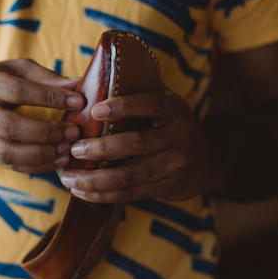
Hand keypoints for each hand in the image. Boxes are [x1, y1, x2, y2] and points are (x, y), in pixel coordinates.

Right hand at [0, 59, 84, 173]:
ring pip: (8, 152)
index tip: (78, 101)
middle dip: (45, 132)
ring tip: (68, 148)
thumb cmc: (0, 82)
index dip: (49, 97)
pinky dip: (38, 166)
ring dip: (42, 154)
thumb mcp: (18, 69)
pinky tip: (60, 160)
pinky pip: (13, 165)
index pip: (17, 91)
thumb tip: (77, 84)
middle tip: (74, 131)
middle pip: (9, 126)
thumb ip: (46, 77)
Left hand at [59, 90, 223, 202]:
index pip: (151, 104)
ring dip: (95, 179)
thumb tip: (84, 84)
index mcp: (174, 110)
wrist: (208, 160)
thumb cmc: (170, 125)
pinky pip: (129, 194)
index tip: (95, 110)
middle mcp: (177, 137)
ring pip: (129, 175)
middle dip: (101, 148)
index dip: (124, 106)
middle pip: (136, 143)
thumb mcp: (163, 103)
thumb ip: (134, 93)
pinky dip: (102, 194)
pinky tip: (81, 191)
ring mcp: (172, 165)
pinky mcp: (165, 188)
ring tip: (68, 177)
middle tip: (73, 149)